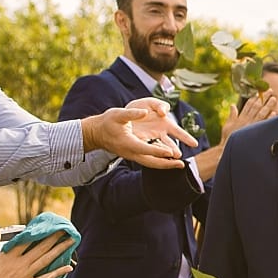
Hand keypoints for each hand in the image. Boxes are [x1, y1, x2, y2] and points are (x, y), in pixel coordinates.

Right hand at [0, 227, 73, 277]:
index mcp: (8, 256)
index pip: (27, 240)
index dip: (38, 231)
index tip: (48, 225)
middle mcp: (20, 264)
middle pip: (41, 248)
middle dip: (54, 237)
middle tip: (65, 229)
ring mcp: (25, 276)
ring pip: (46, 260)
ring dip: (60, 250)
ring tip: (70, 242)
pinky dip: (57, 273)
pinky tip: (68, 268)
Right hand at [82, 98, 196, 167]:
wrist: (96, 133)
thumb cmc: (106, 122)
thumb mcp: (117, 114)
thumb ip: (132, 113)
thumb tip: (145, 112)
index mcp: (128, 143)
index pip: (145, 149)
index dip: (158, 151)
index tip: (170, 153)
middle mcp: (131, 152)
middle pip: (151, 162)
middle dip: (166, 164)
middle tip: (181, 165)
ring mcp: (132, 155)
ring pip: (151, 163)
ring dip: (165, 165)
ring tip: (179, 165)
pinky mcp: (133, 155)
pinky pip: (148, 161)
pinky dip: (159, 162)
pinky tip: (169, 160)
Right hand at [220, 92, 276, 140]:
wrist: (227, 149)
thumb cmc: (227, 137)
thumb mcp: (227, 125)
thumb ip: (232, 114)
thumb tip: (232, 105)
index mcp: (240, 117)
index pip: (248, 105)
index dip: (254, 97)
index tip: (260, 92)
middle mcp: (247, 120)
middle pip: (256, 106)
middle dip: (263, 98)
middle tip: (270, 91)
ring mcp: (252, 126)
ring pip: (261, 113)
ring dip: (268, 105)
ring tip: (274, 98)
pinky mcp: (255, 132)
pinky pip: (264, 123)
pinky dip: (269, 118)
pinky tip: (275, 112)